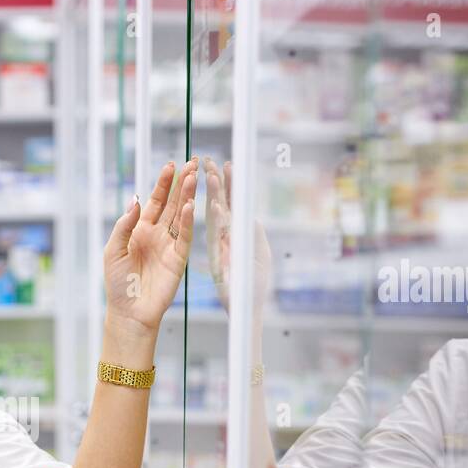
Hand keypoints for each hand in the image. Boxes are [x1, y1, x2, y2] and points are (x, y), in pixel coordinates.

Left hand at [103, 156, 198, 336]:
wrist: (128, 311)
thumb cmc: (117, 283)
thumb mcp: (113, 249)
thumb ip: (124, 224)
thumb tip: (135, 198)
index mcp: (140, 230)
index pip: (155, 202)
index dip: (163, 184)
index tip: (170, 166)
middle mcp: (157, 235)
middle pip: (173, 204)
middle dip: (182, 184)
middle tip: (192, 163)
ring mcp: (169, 246)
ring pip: (182, 216)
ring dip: (188, 197)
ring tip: (194, 177)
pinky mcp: (179, 259)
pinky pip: (186, 236)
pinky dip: (189, 221)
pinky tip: (192, 206)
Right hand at [203, 156, 271, 319]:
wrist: (248, 306)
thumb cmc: (253, 283)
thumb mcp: (259, 252)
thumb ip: (253, 232)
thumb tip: (249, 214)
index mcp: (235, 233)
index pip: (231, 203)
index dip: (230, 184)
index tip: (227, 164)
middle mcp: (225, 236)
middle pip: (219, 203)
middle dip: (216, 182)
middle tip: (209, 161)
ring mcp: (220, 246)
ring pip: (216, 215)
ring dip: (214, 195)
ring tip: (211, 174)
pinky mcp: (219, 258)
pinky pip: (216, 235)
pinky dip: (216, 218)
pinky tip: (215, 203)